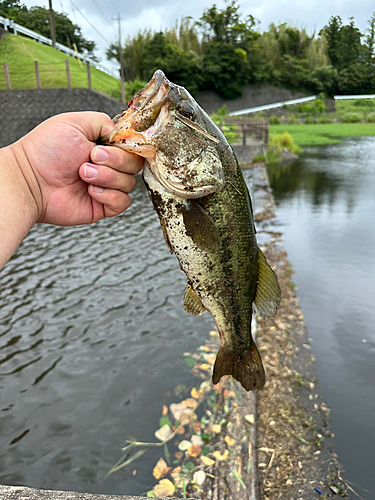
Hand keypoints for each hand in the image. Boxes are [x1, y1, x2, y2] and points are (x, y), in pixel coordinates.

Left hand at [12, 111, 142, 225]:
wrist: (31, 179)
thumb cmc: (46, 151)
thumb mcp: (75, 122)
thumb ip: (104, 122)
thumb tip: (121, 134)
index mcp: (103, 146)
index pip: (131, 147)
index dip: (126, 147)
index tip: (107, 145)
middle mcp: (107, 167)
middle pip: (134, 165)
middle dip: (115, 161)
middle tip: (92, 157)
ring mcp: (106, 187)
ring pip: (129, 183)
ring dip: (107, 177)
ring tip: (83, 174)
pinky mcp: (103, 206)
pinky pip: (123, 202)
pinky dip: (109, 195)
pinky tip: (90, 190)